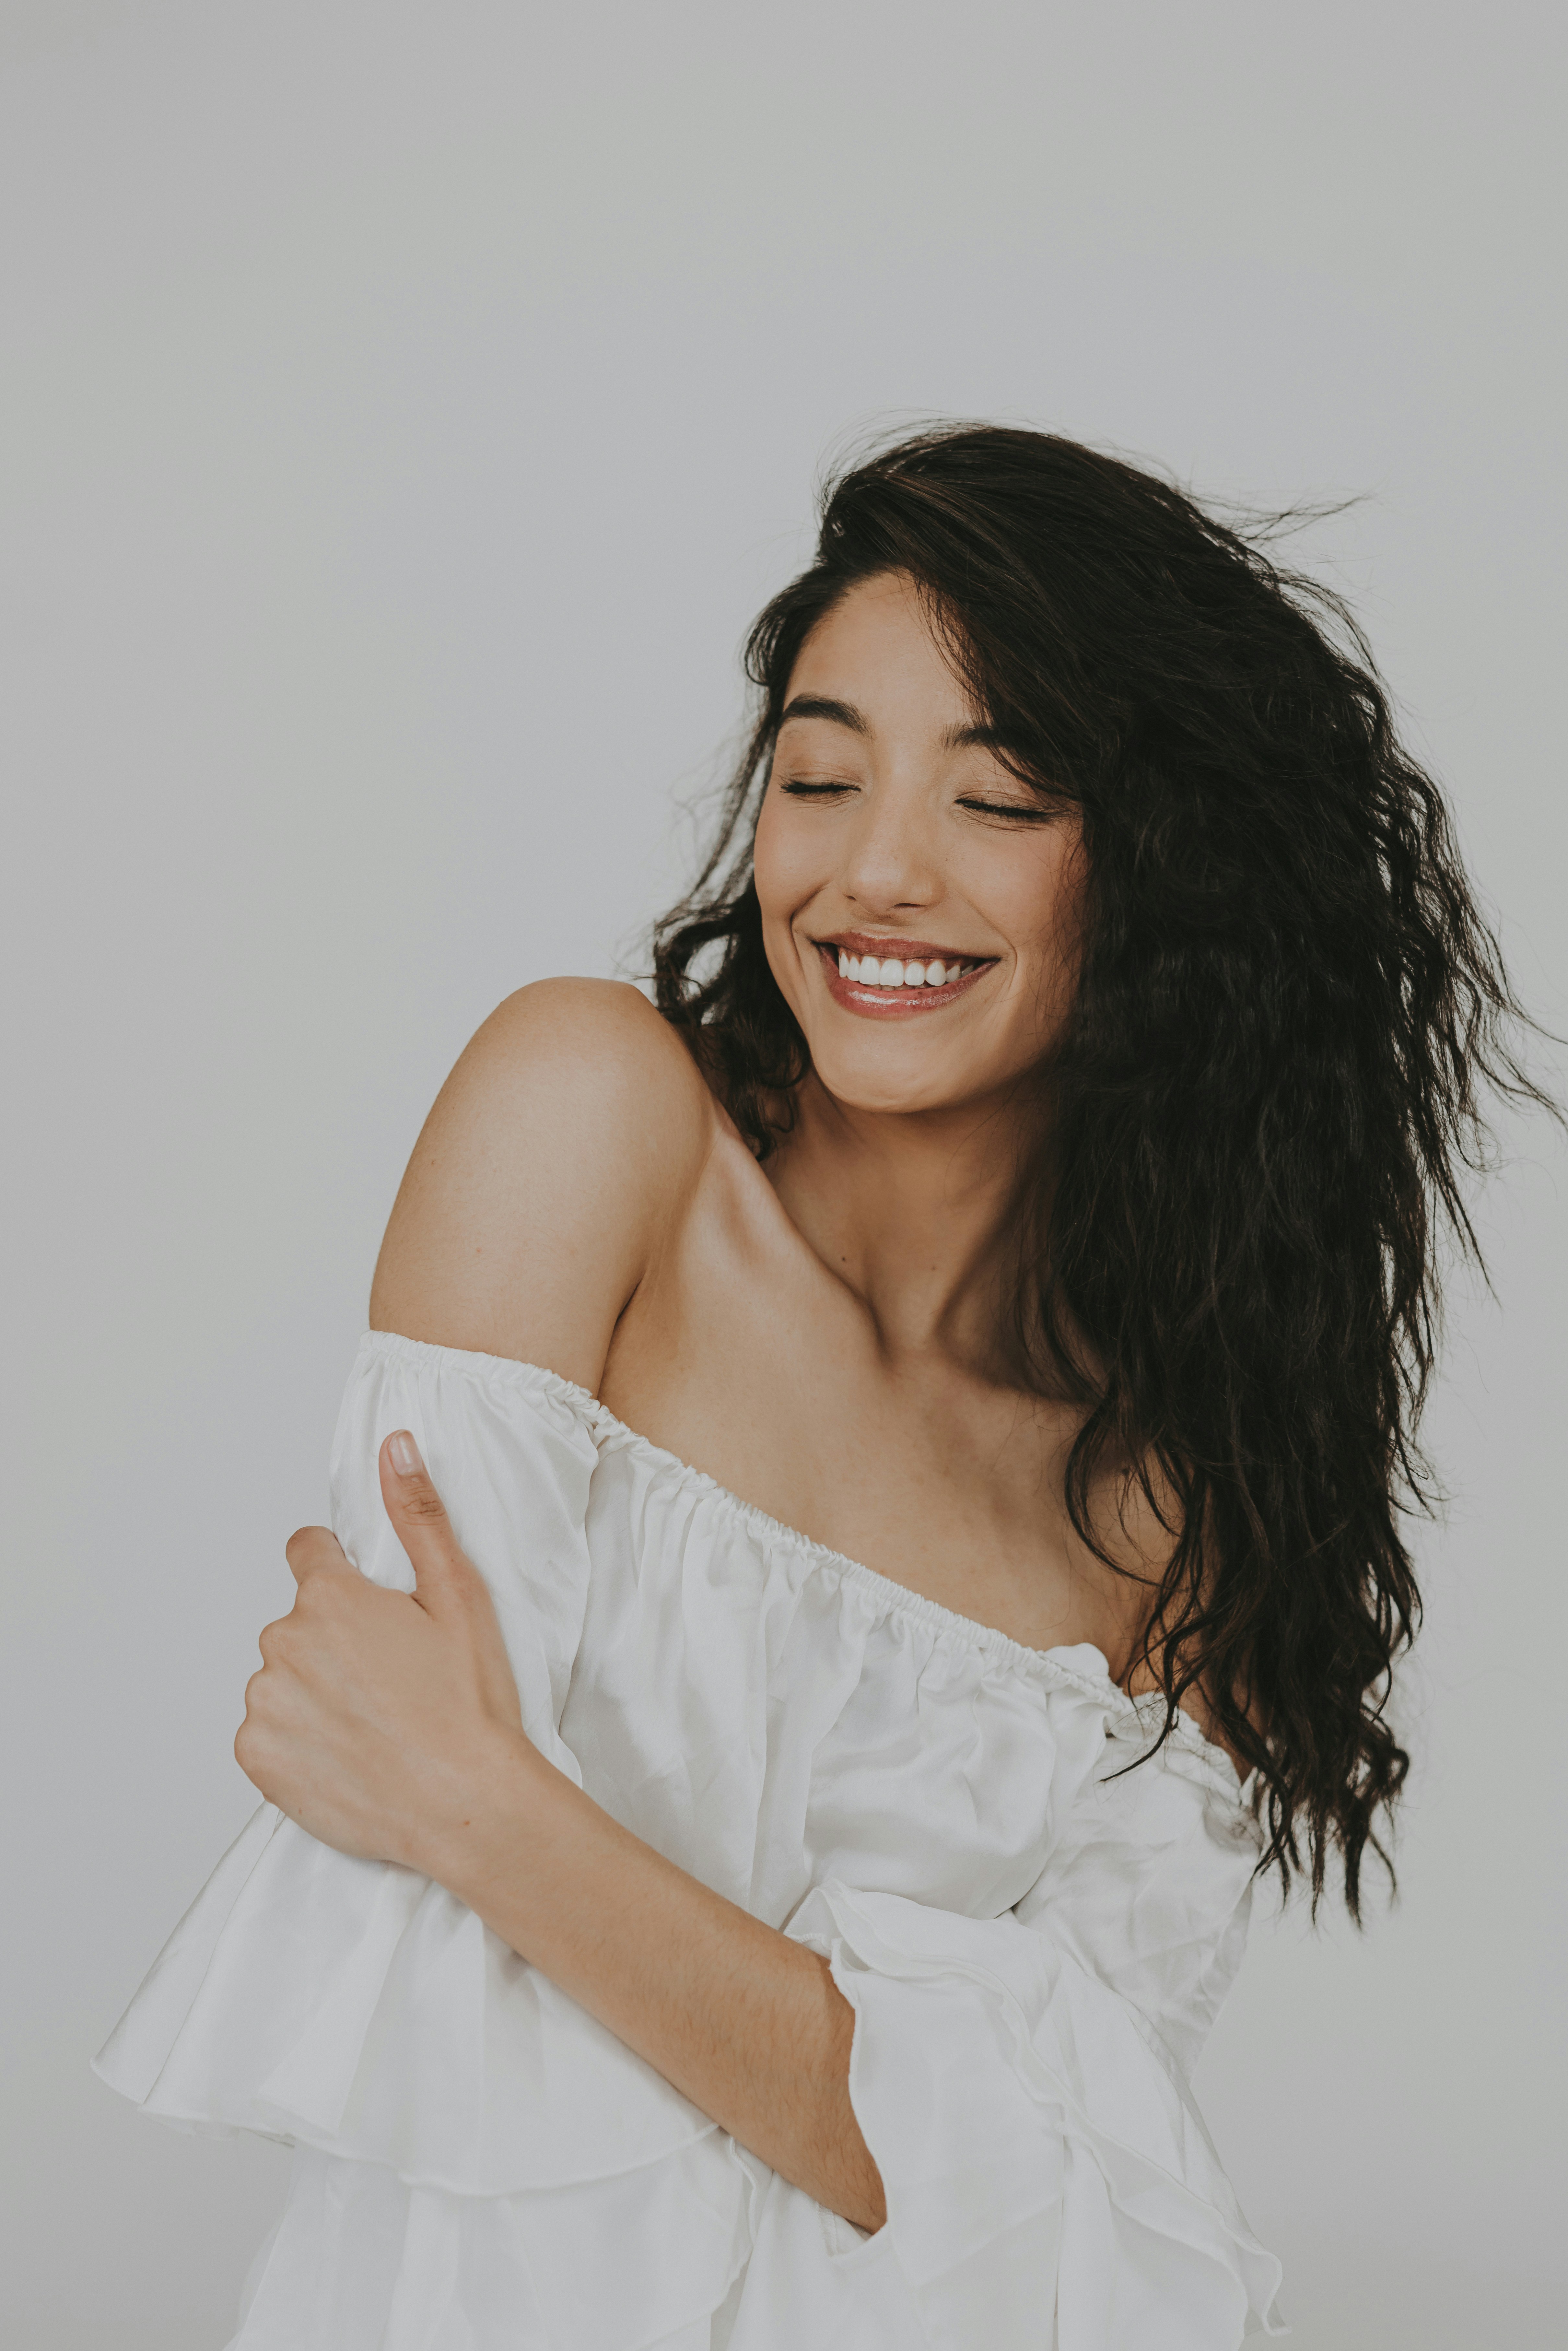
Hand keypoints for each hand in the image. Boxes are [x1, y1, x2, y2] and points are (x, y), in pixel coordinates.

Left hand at [235, 1433, 532, 1873]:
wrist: (465, 1804)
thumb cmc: (468, 1703)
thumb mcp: (458, 1594)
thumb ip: (417, 1514)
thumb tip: (395, 1447)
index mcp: (329, 1597)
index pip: (307, 1551)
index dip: (340, 1573)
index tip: (370, 1610)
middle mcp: (283, 1642)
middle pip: (298, 1622)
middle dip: (334, 1640)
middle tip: (390, 1678)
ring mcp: (264, 1703)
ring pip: (282, 1678)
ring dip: (315, 1691)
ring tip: (373, 1722)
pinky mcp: (257, 1758)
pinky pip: (267, 1733)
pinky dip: (298, 1741)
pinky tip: (347, 1753)